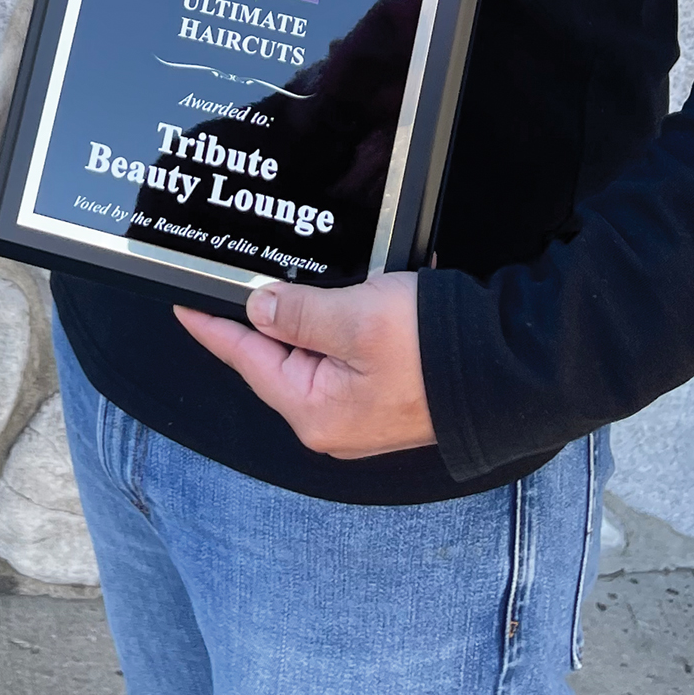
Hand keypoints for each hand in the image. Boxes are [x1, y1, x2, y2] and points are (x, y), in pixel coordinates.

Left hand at [174, 272, 434, 458]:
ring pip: (316, 350)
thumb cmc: (431, 350)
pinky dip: (343, 319)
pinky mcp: (389, 392)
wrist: (511, 367)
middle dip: (265, 314)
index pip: (246, 360)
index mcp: (314, 411)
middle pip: (280, 357)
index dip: (213, 328)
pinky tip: (347, 291)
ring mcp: (363, 410)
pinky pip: (348, 351)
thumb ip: (298, 314)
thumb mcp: (354, 319)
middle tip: (239, 274)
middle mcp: (333, 420)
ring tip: (292, 276)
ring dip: (309, 313)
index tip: (182, 304)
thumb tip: (257, 308)